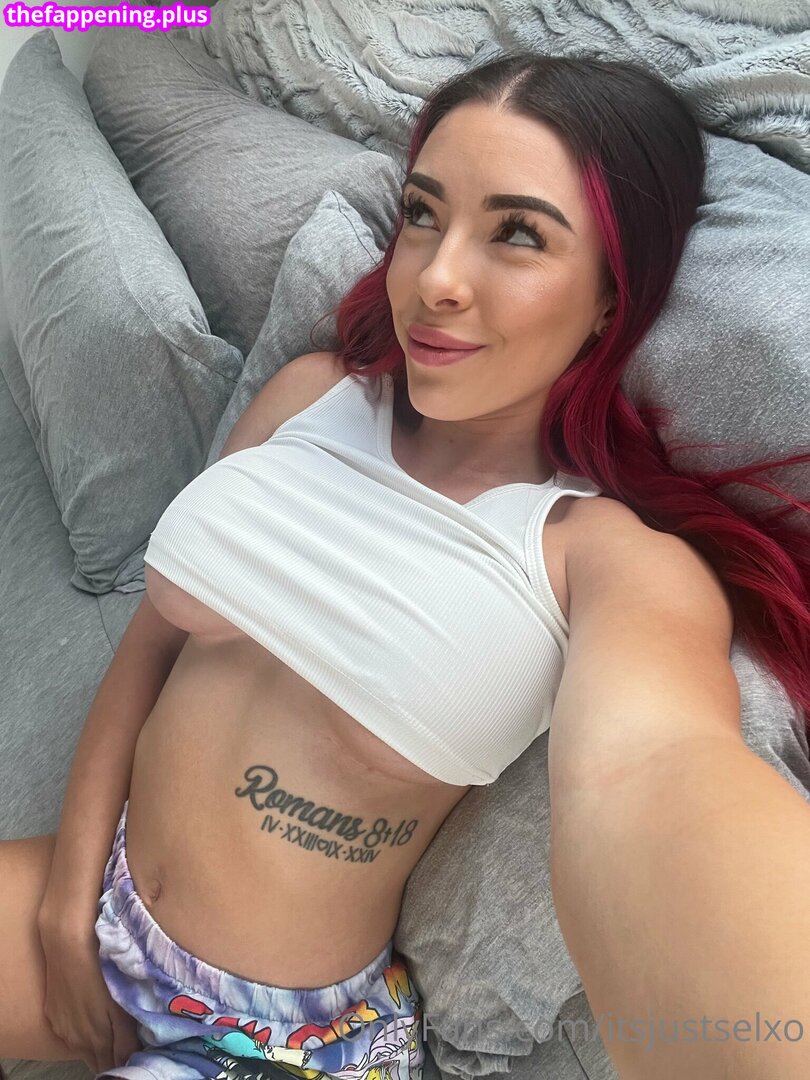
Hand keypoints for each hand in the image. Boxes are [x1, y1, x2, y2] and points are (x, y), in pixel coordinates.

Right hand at [37, 906, 141, 1072]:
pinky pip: (71, 1035)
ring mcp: (64, 1029)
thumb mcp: (120, 1005)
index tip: (138, 1055)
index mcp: (97, 1040)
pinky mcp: (54, 1016)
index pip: (114, 1064)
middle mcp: (78, 1041)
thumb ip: (126, 1036)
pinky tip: (91, 1019)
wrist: (67, 945)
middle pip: (98, 1062)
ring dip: (98, 1048)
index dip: (127, 1062)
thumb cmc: (101, 971)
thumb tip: (135, 1056)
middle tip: (128, 1048)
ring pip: (84, 1050)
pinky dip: (83, 1033)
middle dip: (113, 1059)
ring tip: (112, 1037)